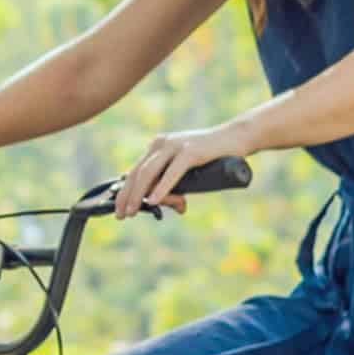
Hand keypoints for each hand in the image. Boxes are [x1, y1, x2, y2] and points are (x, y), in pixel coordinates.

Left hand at [112, 124, 250, 218]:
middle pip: (137, 173)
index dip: (123, 192)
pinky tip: (154, 201)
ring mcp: (176, 145)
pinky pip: (171, 172)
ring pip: (148, 173)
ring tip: (133, 211)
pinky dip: (162, 188)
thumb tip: (157, 203)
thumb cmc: (209, 158)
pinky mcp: (190, 151)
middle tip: (123, 215)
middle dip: (127, 196)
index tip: (118, 211)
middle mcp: (162, 144)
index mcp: (157, 147)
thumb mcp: (183, 174)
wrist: (236, 138)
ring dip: (138, 195)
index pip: (134, 172)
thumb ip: (169, 187)